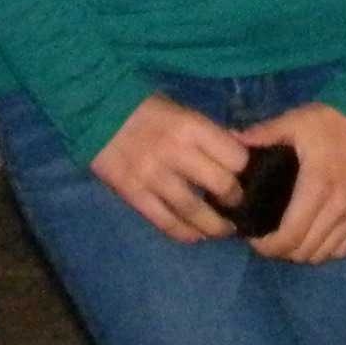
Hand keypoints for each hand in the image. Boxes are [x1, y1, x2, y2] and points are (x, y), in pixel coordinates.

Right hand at [91, 93, 248, 243]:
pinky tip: (195, 236)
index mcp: (191, 126)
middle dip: (235, 199)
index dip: (246, 168)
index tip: (247, 176)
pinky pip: (165, 222)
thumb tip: (240, 155)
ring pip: (194, 211)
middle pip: (221, 185)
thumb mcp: (184, 111)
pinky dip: (184, 233)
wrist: (98, 111)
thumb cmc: (148, 108)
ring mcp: (153, 176)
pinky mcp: (134, 194)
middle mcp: (176, 152)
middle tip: (236, 204)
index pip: (235, 156)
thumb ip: (209, 135)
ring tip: (223, 229)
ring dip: (214, 226)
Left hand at [244, 103, 345, 264]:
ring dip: (304, 252)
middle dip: (281, 251)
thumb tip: (231, 141)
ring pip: (325, 254)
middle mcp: (339, 207)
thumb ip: (262, 135)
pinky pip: (345, 248)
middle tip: (268, 238)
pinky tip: (315, 237)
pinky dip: (327, 249)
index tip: (253, 238)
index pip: (290, 236)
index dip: (267, 246)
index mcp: (317, 187)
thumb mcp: (294, 122)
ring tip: (290, 238)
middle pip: (305, 251)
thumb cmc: (331, 120)